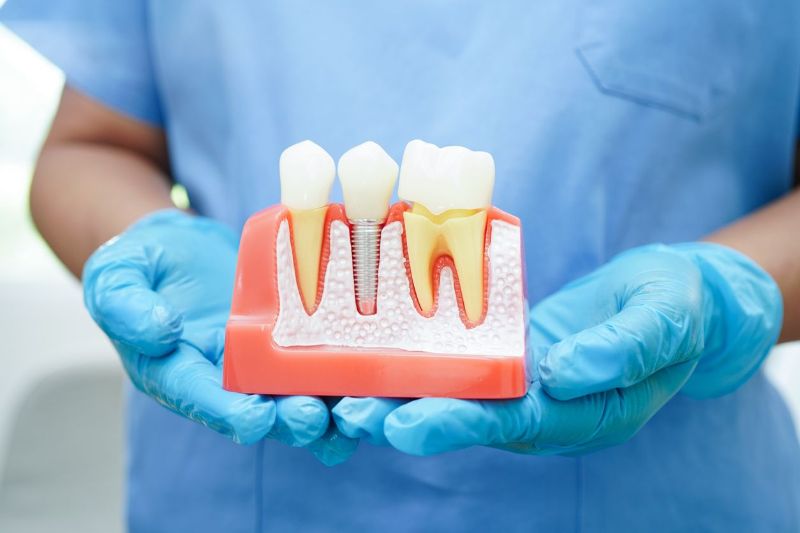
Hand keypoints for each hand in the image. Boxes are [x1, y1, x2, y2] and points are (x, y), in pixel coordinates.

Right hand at [83, 209, 356, 464]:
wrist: (178, 247)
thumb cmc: (142, 263)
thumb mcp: (117, 275)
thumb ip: (125, 304)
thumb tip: (158, 330)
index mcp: (176, 372)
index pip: (201, 399)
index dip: (228, 413)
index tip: (254, 420)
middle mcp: (224, 378)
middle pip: (260, 410)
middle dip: (289, 419)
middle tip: (314, 417)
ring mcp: (263, 361)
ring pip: (299, 394)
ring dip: (329, 407)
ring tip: (356, 408)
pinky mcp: (293, 338)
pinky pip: (321, 360)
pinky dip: (349, 371)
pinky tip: (379, 372)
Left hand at [333, 243, 781, 454]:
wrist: (675, 299)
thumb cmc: (675, 308)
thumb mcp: (664, 319)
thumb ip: (622, 346)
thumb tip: (567, 371)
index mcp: (581, 413)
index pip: (510, 424)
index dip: (455, 423)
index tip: (403, 424)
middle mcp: (542, 407)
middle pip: (466, 417)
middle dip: (406, 417)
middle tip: (348, 415)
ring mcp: (522, 384)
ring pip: (452, 394)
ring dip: (398, 395)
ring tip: (339, 395)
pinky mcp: (508, 355)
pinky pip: (459, 361)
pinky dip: (417, 360)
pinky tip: (373, 352)